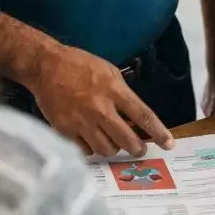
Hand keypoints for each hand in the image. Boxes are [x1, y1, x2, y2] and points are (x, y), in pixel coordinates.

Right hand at [30, 43, 173, 157]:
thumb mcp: (108, 70)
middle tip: (139, 149)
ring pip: (106, 149)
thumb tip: (134, 114)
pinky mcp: (65, 131)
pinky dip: (93, 149)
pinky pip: (86, 150)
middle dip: (137, 148)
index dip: (158, 132)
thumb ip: (122, 92)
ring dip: (114, 149)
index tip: (168, 143)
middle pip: (127, 139)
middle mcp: (100, 109)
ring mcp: (82, 122)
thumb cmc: (79, 64)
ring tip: (115, 143)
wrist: (46, 67)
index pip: (143, 115)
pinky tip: (94, 141)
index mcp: (114, 90)